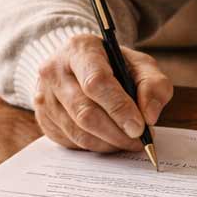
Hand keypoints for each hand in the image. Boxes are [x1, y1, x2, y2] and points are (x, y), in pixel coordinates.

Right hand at [33, 33, 173, 152]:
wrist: (80, 66)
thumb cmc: (113, 64)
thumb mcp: (140, 64)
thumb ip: (153, 85)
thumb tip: (150, 116)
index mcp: (79, 49)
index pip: (96, 82)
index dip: (119, 108)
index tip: (139, 127)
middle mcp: (54, 71)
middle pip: (85, 111)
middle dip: (116, 132)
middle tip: (139, 140)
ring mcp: (44, 96)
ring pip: (78, 131)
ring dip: (108, 143)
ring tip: (128, 141)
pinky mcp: (43, 118)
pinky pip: (71, 142)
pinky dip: (96, 146)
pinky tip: (110, 139)